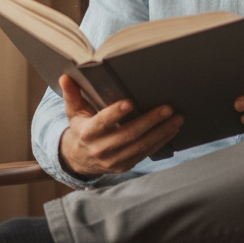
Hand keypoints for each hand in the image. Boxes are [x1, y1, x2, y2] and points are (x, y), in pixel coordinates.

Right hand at [57, 75, 182, 176]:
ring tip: (177, 118)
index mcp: (87, 133)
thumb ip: (72, 94)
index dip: (115, 113)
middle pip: (128, 134)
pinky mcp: (124, 166)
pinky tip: (172, 130)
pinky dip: (160, 141)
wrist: (77, 159)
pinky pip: (145, 153)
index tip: (130, 102)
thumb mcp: (74, 112)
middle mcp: (100, 149)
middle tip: (168, 108)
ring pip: (141, 146)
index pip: (102, 123)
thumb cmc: (80, 128)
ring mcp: (113, 160)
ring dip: (161, 132)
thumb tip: (66, 76)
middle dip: (150, 121)